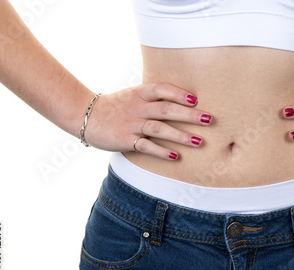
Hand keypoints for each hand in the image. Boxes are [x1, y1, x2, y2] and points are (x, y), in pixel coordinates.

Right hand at [83, 83, 211, 159]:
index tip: (196, 99)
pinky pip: (145, 146)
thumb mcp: (133, 95)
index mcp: (140, 93)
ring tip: (199, 141)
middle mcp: (138, 107)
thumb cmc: (116, 106)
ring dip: (180, 135)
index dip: (179, 93)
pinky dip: (161, 151)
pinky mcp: (126, 139)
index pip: (162, 89)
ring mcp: (132, 123)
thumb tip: (181, 97)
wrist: (85, 115)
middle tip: (209, 119)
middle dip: (189, 115)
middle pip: (167, 109)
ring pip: (159, 128)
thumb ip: (153, 96)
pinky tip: (174, 156)